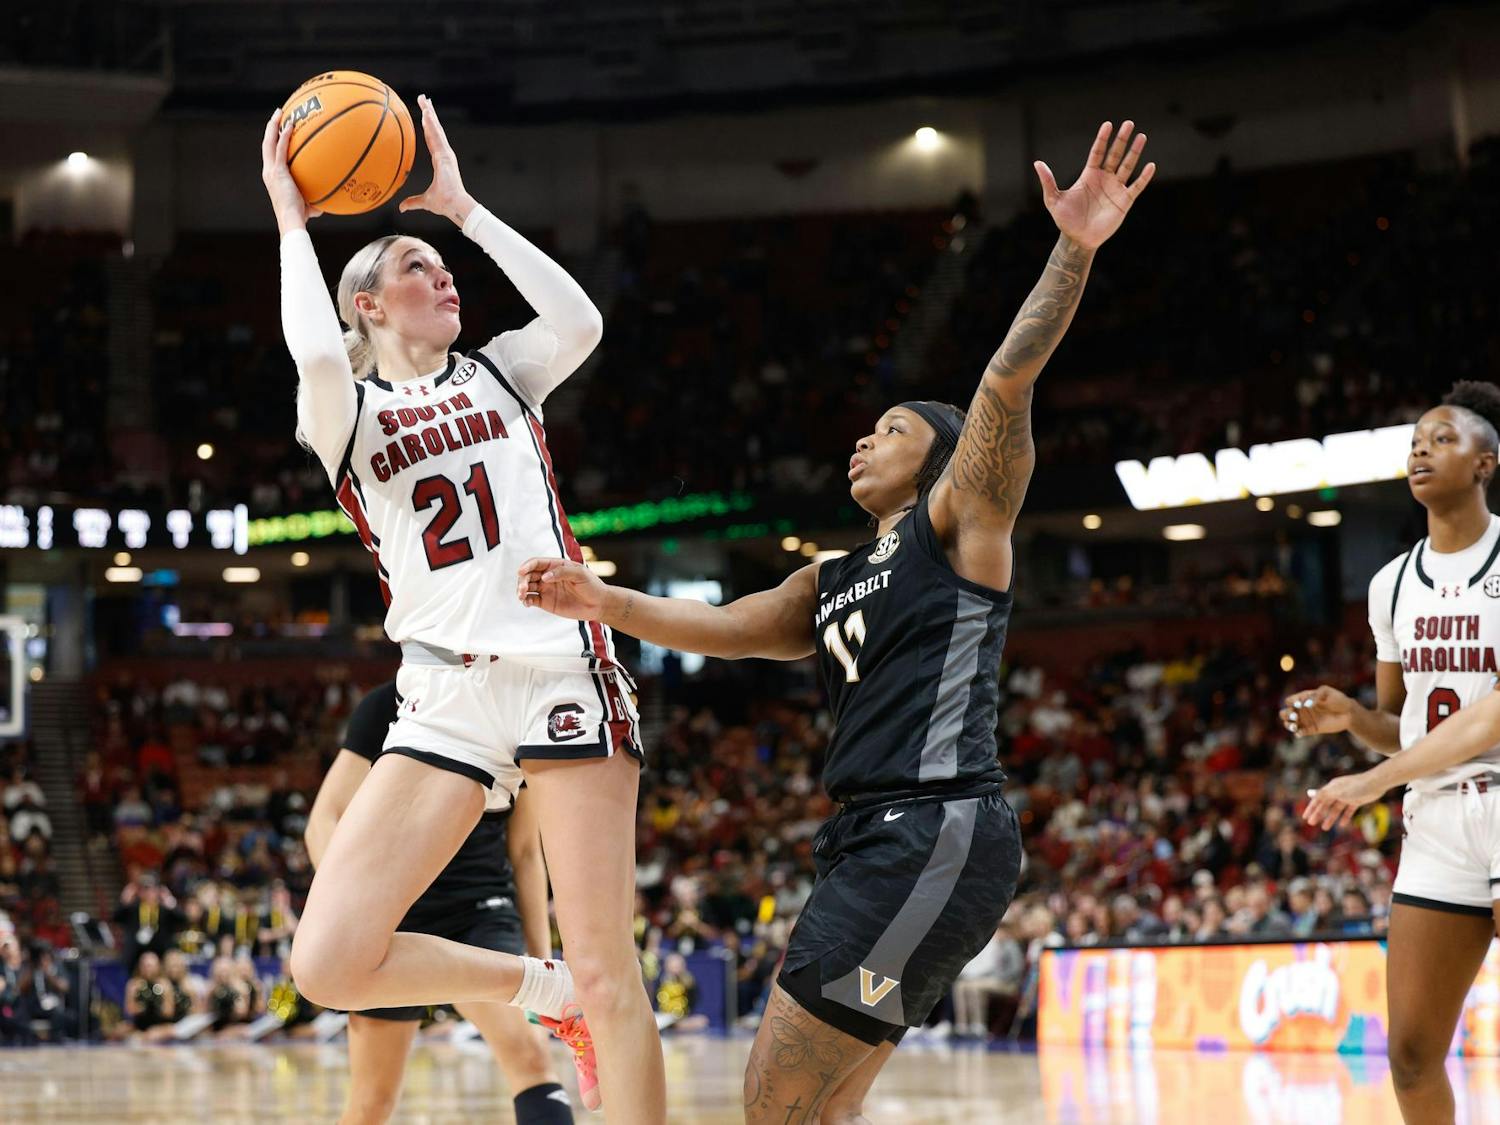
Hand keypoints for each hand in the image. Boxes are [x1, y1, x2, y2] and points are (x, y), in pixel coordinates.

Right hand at [260, 109, 321, 232]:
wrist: (292, 220)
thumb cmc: (301, 217)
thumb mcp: (309, 204)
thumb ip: (316, 199)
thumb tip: (330, 199)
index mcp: (272, 176)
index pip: (271, 154)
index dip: (273, 140)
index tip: (279, 129)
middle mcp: (268, 171)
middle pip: (266, 143)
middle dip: (271, 127)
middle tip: (278, 114)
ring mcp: (271, 170)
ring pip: (269, 142)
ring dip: (274, 126)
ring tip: (280, 112)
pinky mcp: (277, 171)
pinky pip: (280, 149)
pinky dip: (284, 136)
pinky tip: (291, 125)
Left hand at [398, 95, 476, 225]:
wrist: (453, 205)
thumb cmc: (443, 204)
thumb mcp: (424, 202)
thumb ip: (413, 202)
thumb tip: (402, 207)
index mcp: (440, 161)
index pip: (432, 140)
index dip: (429, 127)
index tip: (425, 116)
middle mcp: (444, 154)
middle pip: (435, 130)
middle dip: (429, 114)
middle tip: (424, 100)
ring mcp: (446, 154)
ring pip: (436, 130)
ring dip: (430, 114)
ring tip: (424, 100)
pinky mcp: (446, 155)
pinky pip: (437, 136)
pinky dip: (432, 125)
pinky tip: (426, 114)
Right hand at [517, 558, 609, 620]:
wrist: (599, 604)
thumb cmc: (592, 585)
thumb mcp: (580, 574)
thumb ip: (563, 572)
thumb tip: (544, 577)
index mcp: (556, 565)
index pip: (536, 563)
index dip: (527, 566)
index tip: (521, 571)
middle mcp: (548, 576)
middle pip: (528, 575)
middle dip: (522, 580)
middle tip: (523, 588)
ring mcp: (546, 589)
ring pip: (528, 587)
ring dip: (521, 590)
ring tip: (522, 596)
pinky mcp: (546, 602)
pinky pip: (531, 600)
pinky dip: (526, 600)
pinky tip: (527, 603)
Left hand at [1035, 121, 1154, 249]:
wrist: (1078, 240)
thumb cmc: (1066, 220)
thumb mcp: (1054, 200)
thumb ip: (1048, 181)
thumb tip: (1037, 163)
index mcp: (1089, 175)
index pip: (1098, 152)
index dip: (1103, 139)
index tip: (1108, 125)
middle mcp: (1104, 178)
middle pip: (1115, 154)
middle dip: (1122, 139)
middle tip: (1129, 123)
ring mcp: (1115, 189)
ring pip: (1127, 166)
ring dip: (1134, 152)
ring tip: (1141, 137)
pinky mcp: (1124, 201)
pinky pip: (1136, 186)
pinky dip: (1144, 177)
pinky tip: (1150, 166)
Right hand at [1279, 685, 1355, 736]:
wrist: (1349, 713)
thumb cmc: (1338, 699)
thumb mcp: (1327, 692)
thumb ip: (1316, 695)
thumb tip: (1306, 704)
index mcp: (1303, 698)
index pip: (1289, 701)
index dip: (1291, 703)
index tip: (1300, 705)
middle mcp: (1301, 709)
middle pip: (1285, 712)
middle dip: (1286, 714)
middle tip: (1295, 716)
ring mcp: (1305, 720)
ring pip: (1289, 723)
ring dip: (1288, 725)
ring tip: (1294, 726)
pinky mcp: (1311, 729)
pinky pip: (1299, 733)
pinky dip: (1297, 733)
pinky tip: (1300, 733)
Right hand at [1303, 772, 1387, 830]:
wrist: (1376, 783)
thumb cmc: (1356, 786)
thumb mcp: (1338, 791)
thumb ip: (1324, 793)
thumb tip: (1310, 794)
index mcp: (1332, 787)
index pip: (1318, 798)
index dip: (1311, 808)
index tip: (1305, 817)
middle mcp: (1338, 791)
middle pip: (1325, 804)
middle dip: (1318, 814)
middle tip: (1312, 823)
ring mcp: (1347, 796)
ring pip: (1336, 809)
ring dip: (1330, 818)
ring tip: (1325, 828)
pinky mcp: (1357, 800)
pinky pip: (1348, 810)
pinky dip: (1345, 817)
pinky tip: (1343, 825)